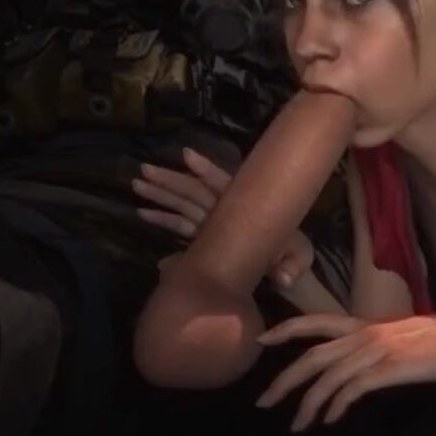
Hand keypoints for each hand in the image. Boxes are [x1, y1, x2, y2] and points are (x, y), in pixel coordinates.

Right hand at [133, 147, 313, 287]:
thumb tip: (285, 278)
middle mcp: (229, 211)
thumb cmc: (294, 259)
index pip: (227, 186)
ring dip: (161, 194)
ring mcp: (215, 223)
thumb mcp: (299, 260)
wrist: (286, 272)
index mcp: (250, 208)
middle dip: (171, 180)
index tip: (187, 156)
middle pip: (196, 192)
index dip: (208, 171)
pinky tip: (141, 213)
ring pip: (184, 205)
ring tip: (136, 183)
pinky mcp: (206, 237)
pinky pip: (181, 226)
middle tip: (144, 170)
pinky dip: (163, 219)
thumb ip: (292, 267)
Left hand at [255, 313, 435, 430]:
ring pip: (327, 377)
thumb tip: (358, 359)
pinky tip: (330, 419)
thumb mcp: (402, 334)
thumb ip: (377, 343)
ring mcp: (377, 351)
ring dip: (307, 403)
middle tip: (264, 402)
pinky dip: (336, 406)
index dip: (287, 329)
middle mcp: (366, 334)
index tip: (262, 340)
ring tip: (296, 425)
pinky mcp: (390, 370)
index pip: (318, 321)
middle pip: (312, 356)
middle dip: (284, 380)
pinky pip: (352, 390)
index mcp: (367, 324)